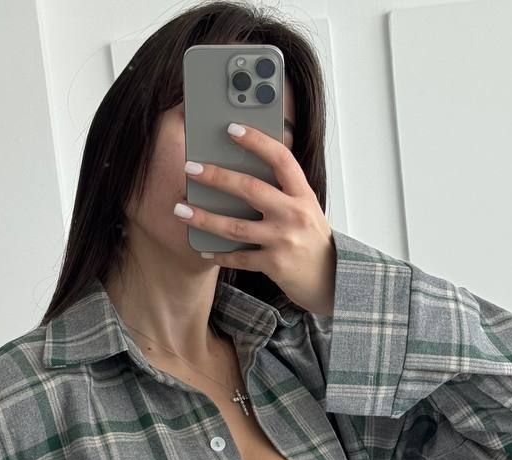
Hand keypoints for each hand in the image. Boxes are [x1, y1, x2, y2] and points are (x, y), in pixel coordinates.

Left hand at [176, 122, 336, 316]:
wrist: (330, 279)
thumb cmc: (311, 239)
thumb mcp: (306, 208)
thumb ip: (283, 189)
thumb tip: (244, 166)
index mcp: (302, 194)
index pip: (280, 158)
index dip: (256, 141)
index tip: (232, 128)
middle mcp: (294, 214)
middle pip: (250, 189)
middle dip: (217, 177)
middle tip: (190, 168)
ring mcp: (283, 240)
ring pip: (236, 227)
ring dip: (204, 218)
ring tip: (181, 210)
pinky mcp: (274, 265)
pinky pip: (239, 257)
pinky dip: (219, 254)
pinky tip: (203, 249)